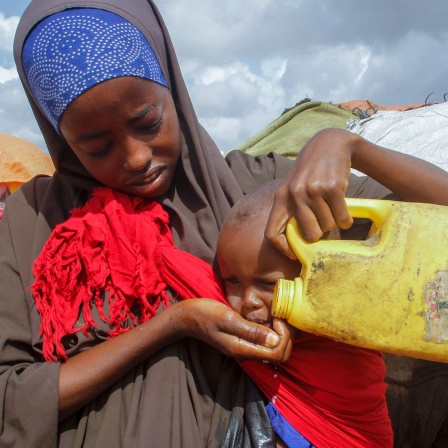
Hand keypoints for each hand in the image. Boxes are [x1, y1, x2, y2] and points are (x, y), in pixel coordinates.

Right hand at [175, 299, 292, 362]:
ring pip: (273, 349)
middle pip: (278, 355)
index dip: (284, 337)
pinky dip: (272, 332)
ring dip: (280, 335)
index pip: (277, 354)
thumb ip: (251, 331)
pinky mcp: (243, 341)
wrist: (188, 317)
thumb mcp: (228, 319)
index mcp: (243, 349)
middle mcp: (246, 353)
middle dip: (286, 337)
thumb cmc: (206, 314)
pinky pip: (265, 343)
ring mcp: (245, 348)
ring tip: (276, 315)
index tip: (277, 318)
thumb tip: (275, 340)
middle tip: (280, 316)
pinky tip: (268, 318)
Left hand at [265, 128, 355, 257]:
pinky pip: (342, 217)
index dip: (282, 249)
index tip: (295, 254)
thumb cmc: (310, 173)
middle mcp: (294, 195)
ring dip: (334, 223)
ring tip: (332, 209)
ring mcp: (313, 191)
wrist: (329, 145)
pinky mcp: (332, 188)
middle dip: (319, 234)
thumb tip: (298, 245)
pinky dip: (346, 219)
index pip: (271, 233)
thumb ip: (291, 211)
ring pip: (327, 226)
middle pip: (308, 234)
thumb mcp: (292, 188)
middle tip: (324, 225)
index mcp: (280, 198)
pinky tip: (343, 209)